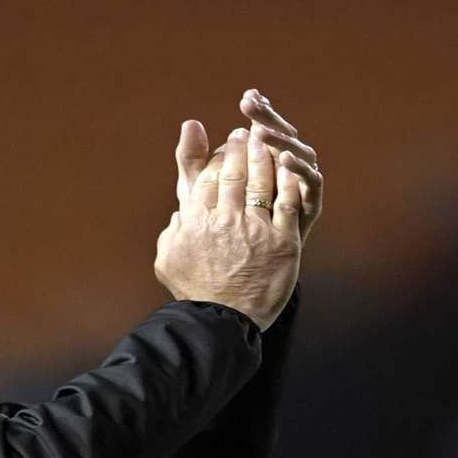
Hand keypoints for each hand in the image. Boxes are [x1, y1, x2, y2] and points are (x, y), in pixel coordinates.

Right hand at [153, 125, 300, 330]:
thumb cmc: (194, 293)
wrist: (223, 322)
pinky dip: (289, 181)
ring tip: (265, 141)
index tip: (225, 146)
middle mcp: (224, 220)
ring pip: (261, 181)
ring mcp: (255, 230)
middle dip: (239, 148)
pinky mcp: (282, 243)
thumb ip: (173, 230)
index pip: (207, 176)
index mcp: (196, 221)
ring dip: (263, 155)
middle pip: (233, 172)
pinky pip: (287, 203)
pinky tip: (290, 166)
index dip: (217, 156)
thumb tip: (181, 211)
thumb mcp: (167, 260)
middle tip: (245, 135)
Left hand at [176, 88, 323, 243]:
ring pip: (300, 154)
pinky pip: (312, 185)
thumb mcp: (197, 194)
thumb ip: (193, 160)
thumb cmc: (216, 233)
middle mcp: (285, 170)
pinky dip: (301, 170)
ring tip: (263, 130)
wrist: (237, 278)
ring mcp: (299, 188)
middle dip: (269, 118)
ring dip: (283, 139)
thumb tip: (190, 122)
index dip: (259, 110)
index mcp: (262, 161)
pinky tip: (285, 158)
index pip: (264, 127)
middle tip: (255, 103)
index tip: (248, 97)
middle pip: (283, 136)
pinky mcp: (308, 209)